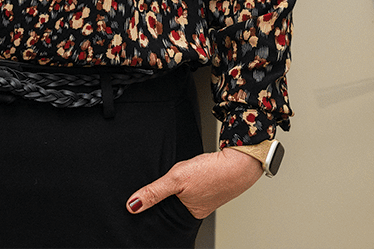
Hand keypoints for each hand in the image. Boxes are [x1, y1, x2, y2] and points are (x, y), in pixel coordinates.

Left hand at [126, 148, 262, 219]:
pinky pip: (193, 181)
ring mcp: (206, 195)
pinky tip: (189, 169)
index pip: (165, 213)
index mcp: (190, 214)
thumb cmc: (213, 172)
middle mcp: (198, 207)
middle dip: (165, 192)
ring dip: (177, 182)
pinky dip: (188, 176)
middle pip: (173, 201)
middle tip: (165, 180)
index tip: (143, 196)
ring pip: (183, 190)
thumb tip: (133, 205)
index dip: (153, 204)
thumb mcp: (176, 180)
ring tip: (178, 173)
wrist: (240, 159)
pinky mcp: (210, 182)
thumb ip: (154, 192)